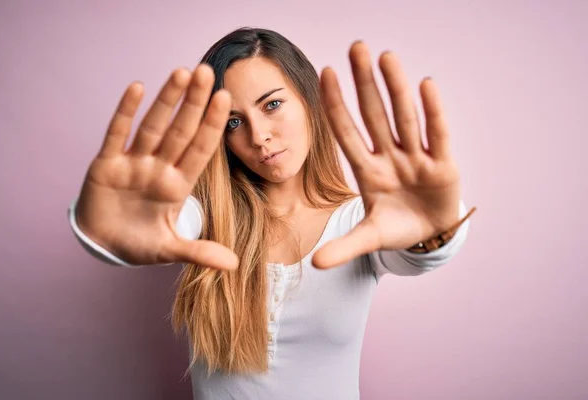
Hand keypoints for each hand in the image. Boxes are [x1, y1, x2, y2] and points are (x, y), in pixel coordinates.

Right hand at [75, 65, 238, 269]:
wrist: (104, 245)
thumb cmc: (139, 243)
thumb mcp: (170, 249)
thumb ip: (199, 252)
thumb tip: (235, 264)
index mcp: (177, 186)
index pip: (200, 150)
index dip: (211, 125)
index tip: (226, 99)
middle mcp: (158, 168)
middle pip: (180, 131)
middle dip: (193, 103)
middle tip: (207, 71)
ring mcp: (133, 163)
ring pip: (153, 127)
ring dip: (166, 101)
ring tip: (181, 72)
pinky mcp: (107, 164)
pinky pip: (117, 134)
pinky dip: (125, 112)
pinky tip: (138, 88)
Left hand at [312, 42, 461, 268]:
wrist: (430, 236)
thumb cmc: (397, 229)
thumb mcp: (370, 238)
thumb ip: (344, 247)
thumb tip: (315, 265)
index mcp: (368, 172)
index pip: (347, 132)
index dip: (335, 105)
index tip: (324, 74)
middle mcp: (390, 158)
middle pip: (374, 115)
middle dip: (365, 84)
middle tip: (355, 47)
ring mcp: (416, 158)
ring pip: (404, 118)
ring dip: (396, 89)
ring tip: (386, 57)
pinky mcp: (443, 165)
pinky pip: (437, 135)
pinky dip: (432, 112)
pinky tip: (425, 85)